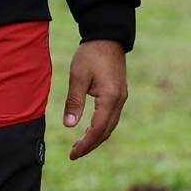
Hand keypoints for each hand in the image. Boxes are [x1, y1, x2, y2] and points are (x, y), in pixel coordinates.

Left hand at [62, 40, 127, 159]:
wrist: (108, 36)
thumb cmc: (91, 54)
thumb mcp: (78, 76)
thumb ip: (74, 101)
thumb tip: (68, 125)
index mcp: (110, 97)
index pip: (98, 129)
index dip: (86, 144)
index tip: (73, 154)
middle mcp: (119, 101)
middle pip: (106, 131)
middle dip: (90, 145)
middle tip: (73, 153)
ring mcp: (121, 97)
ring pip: (110, 126)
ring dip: (96, 137)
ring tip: (78, 145)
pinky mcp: (119, 94)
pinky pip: (111, 117)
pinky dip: (101, 127)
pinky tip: (89, 129)